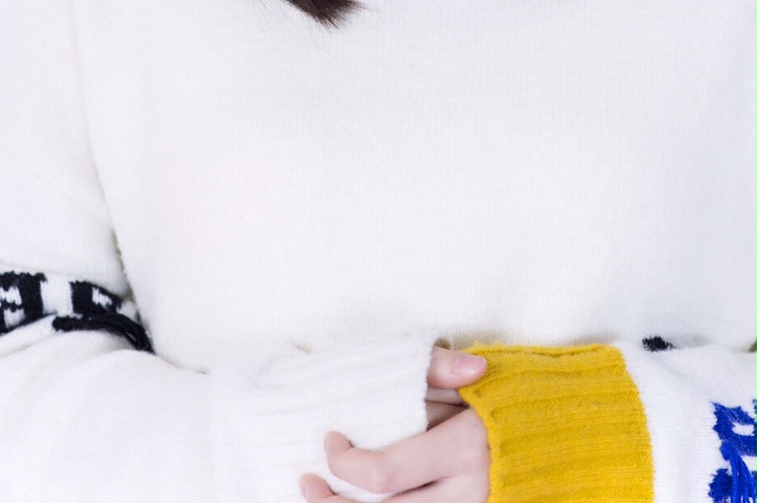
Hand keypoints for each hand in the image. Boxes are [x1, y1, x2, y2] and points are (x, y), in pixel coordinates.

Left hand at [299, 347, 489, 500]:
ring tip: (319, 499)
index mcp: (465, 450)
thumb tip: (472, 366)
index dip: (345, 464)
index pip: (385, 473)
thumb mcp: (470, 379)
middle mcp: (468, 494)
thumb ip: (449, 370)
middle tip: (307, 482)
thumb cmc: (501, 407)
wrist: (547, 443)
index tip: (331, 440)